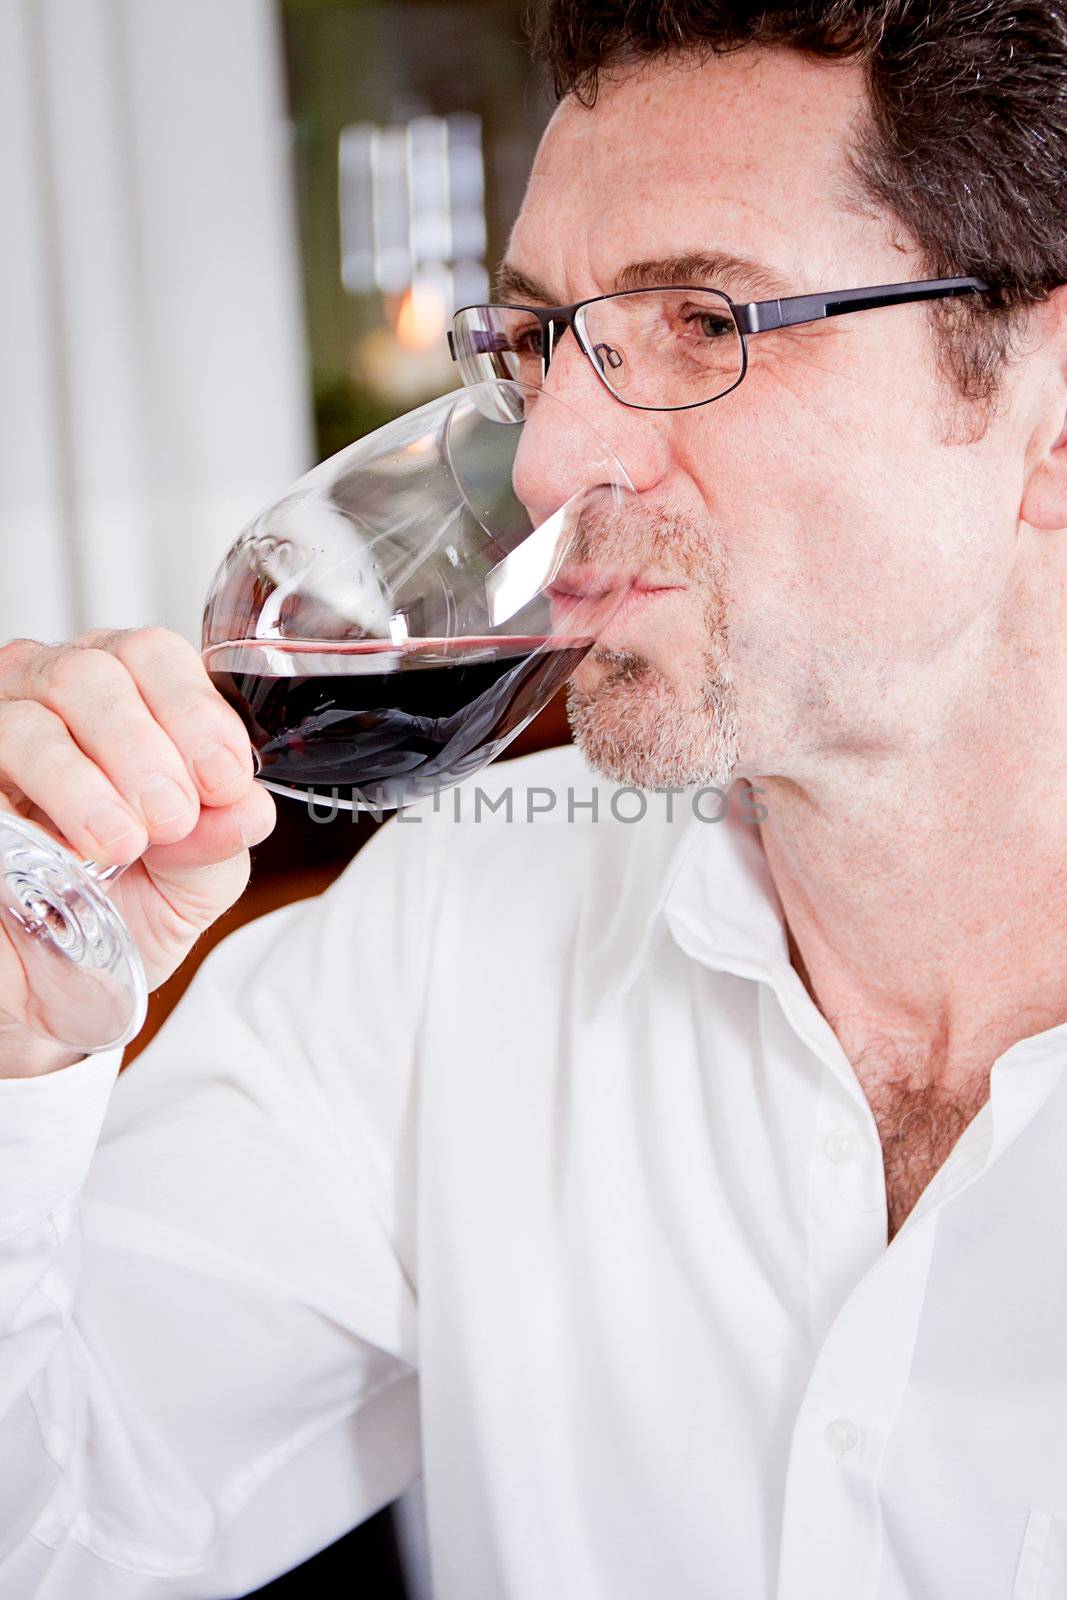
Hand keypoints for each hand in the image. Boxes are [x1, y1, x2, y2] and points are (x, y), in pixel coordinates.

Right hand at [0, 628, 275, 1065]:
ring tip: (120, 844)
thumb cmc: (128, 907)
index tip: (223, 780)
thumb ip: (223, 835)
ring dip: (84, 785)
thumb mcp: (197, 877)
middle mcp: (51, 696)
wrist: (57, 983)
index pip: (156, 657)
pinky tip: (59, 854)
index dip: (195, 713)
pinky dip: (28, 814)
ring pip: (31, 722)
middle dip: (144, 750)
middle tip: (169, 819)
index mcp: (127, 695)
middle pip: (91, 675)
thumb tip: (249, 807)